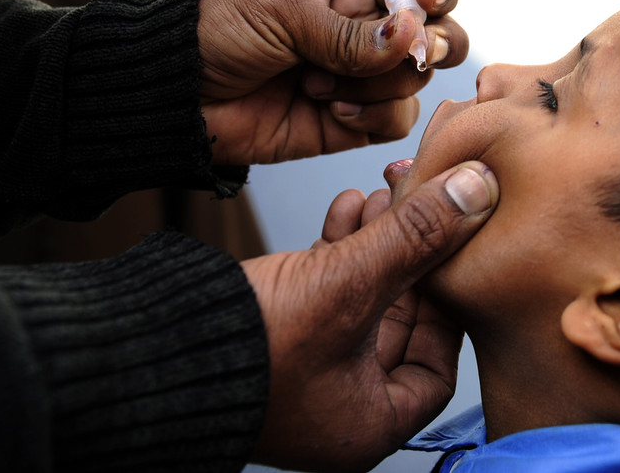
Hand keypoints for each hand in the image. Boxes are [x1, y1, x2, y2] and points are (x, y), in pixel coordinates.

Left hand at [197, 0, 468, 165]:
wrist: (179, 94)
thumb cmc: (221, 32)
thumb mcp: (283, 11)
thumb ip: (349, 31)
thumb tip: (412, 36)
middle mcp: (365, 32)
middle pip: (438, 35)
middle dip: (434, 43)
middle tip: (416, 51)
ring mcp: (362, 80)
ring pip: (415, 82)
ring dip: (377, 83)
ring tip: (317, 83)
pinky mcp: (353, 124)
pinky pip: (396, 121)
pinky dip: (372, 116)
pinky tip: (329, 110)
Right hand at [242, 161, 497, 471]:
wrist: (142, 347)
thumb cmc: (243, 349)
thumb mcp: (347, 287)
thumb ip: (417, 238)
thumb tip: (477, 192)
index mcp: (367, 426)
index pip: (436, 365)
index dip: (449, 304)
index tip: (456, 252)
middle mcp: (337, 405)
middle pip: (398, 322)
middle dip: (409, 257)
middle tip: (423, 205)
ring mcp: (302, 371)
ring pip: (360, 299)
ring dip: (375, 244)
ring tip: (381, 194)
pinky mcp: (273, 336)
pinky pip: (321, 292)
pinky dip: (337, 249)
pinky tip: (345, 206)